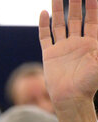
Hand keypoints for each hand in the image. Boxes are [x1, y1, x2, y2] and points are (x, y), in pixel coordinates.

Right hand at [39, 0, 97, 121]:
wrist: (71, 99)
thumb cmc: (89, 84)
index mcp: (91, 43)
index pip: (91, 19)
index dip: (92, 6)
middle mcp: (76, 43)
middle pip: (75, 18)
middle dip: (75, 3)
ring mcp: (62, 48)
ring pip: (59, 24)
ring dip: (58, 10)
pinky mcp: (49, 55)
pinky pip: (45, 37)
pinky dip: (44, 25)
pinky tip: (44, 13)